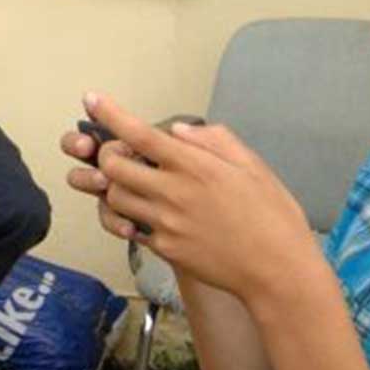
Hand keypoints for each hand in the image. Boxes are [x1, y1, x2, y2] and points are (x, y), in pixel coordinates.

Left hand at [68, 93, 326, 304]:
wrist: (278, 271)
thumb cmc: (272, 214)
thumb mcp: (252, 165)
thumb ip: (213, 140)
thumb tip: (175, 130)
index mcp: (195, 166)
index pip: (140, 134)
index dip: (110, 114)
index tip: (91, 98)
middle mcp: (173, 193)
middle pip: (113, 167)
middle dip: (107, 155)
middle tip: (119, 153)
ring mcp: (165, 225)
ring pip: (115, 199)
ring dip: (115, 186)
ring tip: (134, 184)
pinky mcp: (165, 250)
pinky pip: (132, 228)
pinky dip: (132, 217)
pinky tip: (149, 213)